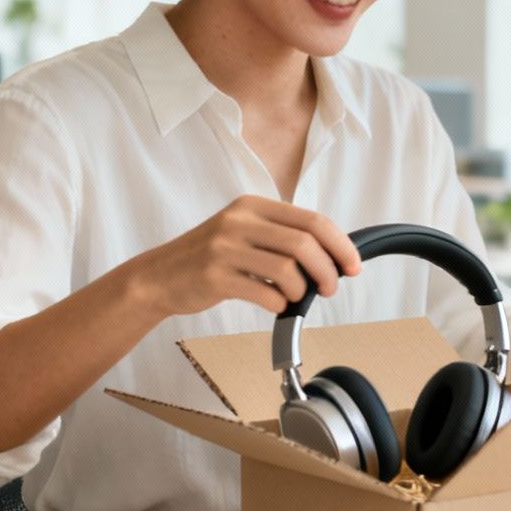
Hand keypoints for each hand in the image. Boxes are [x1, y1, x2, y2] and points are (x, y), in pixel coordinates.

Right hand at [127, 196, 360, 319]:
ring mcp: (224, 248)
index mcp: (252, 205)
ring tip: (299, 298)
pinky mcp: (214, 276)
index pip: (311, 220)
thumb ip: (279, 235)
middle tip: (331, 288)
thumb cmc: (208, 257)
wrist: (157, 276)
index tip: (353, 265)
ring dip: (304, 290)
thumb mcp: (242, 231)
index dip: (340, 244)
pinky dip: (279, 303)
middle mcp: (239, 221)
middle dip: (328, 270)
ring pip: (287, 269)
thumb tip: (331, 254)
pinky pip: (264, 293)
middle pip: (304, 244)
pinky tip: (275, 304)